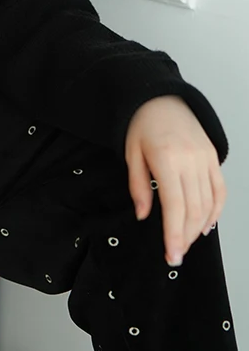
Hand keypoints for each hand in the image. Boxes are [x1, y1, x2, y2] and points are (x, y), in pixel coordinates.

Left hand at [124, 94, 226, 266]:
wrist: (160, 96)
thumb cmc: (141, 123)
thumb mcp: (131, 153)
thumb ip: (138, 186)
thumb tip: (143, 215)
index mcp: (167, 159)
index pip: (174, 206)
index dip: (174, 234)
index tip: (172, 254)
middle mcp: (190, 160)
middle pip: (193, 209)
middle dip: (185, 236)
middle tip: (176, 254)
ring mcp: (205, 159)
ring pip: (208, 202)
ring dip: (198, 227)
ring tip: (186, 242)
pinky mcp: (213, 157)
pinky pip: (219, 190)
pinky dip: (215, 210)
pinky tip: (205, 225)